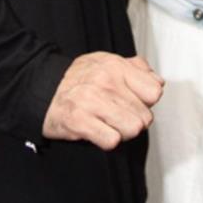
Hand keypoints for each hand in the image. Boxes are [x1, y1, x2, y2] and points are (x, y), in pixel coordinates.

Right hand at [42, 52, 163, 150]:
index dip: (146, 101)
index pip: (154, 92)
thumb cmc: (79, 78)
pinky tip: (99, 131)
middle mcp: (105, 82)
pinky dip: (107, 140)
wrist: (44, 90)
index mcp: (116, 66)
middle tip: (118, 115)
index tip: (135, 101)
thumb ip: (137, 69)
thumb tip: (157, 81)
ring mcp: (92, 101)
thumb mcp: (108, 62)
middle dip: (133, 120)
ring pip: (132, 130)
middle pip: (144, 116)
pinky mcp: (79, 122)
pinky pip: (111, 141)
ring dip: (122, 132)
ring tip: (109, 124)